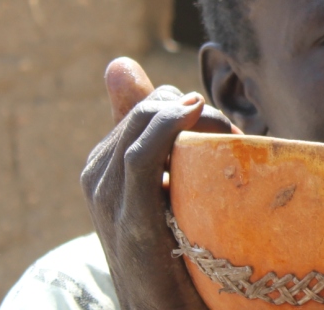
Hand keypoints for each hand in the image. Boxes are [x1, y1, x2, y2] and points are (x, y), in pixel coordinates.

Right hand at [80, 57, 234, 309]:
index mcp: (105, 170)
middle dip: (186, 110)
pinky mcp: (130, 227)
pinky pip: (139, 161)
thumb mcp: (171, 191)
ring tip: (221, 133)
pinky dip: (164, 133)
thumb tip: (117, 63)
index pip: (140, 110)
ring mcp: (108, 204)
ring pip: (140, 130)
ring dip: (186, 120)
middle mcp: (98, 182)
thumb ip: (152, 134)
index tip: (218, 125)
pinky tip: (190, 120)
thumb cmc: (182, 260)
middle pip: (142, 114)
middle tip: (225, 129)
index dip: (179, 106)